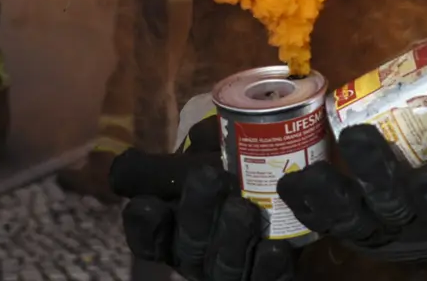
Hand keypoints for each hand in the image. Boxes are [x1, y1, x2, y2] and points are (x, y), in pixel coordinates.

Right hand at [109, 149, 295, 280]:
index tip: (145, 203)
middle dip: (196, 212)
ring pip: (225, 264)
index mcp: (178, 230)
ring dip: (232, 235)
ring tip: (243, 207)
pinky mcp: (269, 277)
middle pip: (190, 244)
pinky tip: (275, 248)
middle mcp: (202, 254)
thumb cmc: (240, 170)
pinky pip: (269, 278)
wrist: (298, 187)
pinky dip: (269, 266)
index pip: (150, 238)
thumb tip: (128, 165)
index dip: (144, 225)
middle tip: (207, 175)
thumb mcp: (205, 158)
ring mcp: (236, 270)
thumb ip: (175, 158)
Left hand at [277, 125, 426, 263]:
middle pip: (394, 211)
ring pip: (355, 222)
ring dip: (328, 199)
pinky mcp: (360, 228)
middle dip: (375, 177)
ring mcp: (387, 232)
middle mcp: (421, 229)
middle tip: (358, 138)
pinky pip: (330, 223)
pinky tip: (287, 185)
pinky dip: (308, 208)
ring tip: (305, 173)